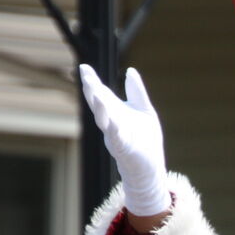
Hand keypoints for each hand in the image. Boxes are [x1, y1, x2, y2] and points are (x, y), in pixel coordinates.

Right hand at [79, 64, 170, 216]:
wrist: (150, 167)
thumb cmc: (145, 140)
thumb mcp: (143, 109)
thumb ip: (136, 91)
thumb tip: (130, 70)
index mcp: (115, 112)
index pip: (101, 93)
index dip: (93, 81)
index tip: (84, 66)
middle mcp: (111, 122)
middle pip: (98, 103)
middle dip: (91, 90)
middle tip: (85, 74)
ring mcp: (115, 135)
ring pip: (103, 119)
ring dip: (98, 105)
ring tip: (94, 91)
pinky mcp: (123, 147)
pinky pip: (115, 135)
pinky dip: (112, 126)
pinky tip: (110, 117)